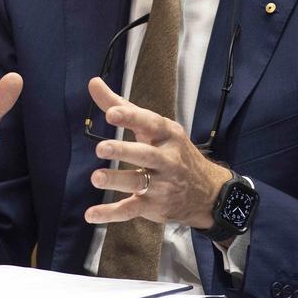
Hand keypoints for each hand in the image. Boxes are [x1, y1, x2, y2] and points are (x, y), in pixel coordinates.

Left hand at [83, 77, 231, 229]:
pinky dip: (111, 214)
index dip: (130, 118)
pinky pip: (131, 210)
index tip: (111, 113)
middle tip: (101, 148)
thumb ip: (122, 107)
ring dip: (117, 180)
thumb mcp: (154, 128)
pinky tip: (91, 214)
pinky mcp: (153, 206)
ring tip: (96, 178)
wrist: (207, 192)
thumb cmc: (171, 151)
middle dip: (124, 151)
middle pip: (145, 154)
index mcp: (167, 135)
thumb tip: (93, 83)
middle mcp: (167, 159)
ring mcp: (161, 184)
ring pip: (138, 182)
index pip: (150, 123)